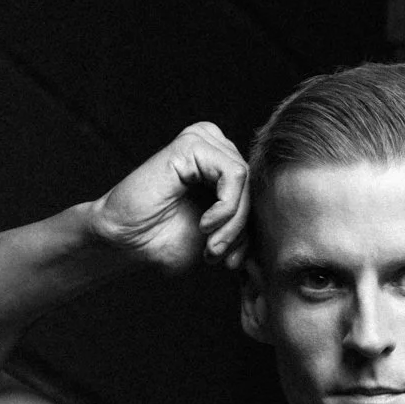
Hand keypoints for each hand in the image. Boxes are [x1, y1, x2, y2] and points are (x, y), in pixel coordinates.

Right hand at [88, 122, 249, 273]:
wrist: (123, 241)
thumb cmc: (164, 240)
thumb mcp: (219, 237)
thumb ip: (247, 226)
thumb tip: (281, 226)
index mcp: (222, 165)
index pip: (259, 193)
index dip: (251, 231)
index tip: (232, 262)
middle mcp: (215, 147)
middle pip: (255, 186)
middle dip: (242, 229)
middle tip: (219, 255)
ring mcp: (203, 141)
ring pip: (247, 181)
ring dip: (234, 222)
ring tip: (212, 245)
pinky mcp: (191, 144)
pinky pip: (234, 175)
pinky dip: (226, 208)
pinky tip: (205, 225)